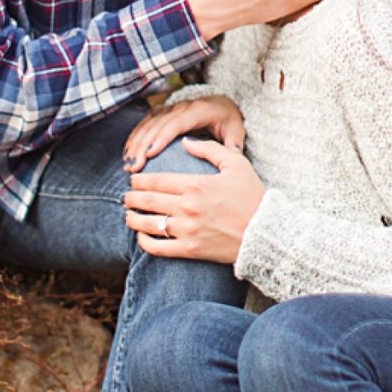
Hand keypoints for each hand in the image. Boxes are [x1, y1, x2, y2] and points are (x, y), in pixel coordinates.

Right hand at [123, 94, 245, 168]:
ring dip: (135, 144)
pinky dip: (134, 139)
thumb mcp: (236, 129)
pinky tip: (128, 155)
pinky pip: (144, 124)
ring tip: (128, 165)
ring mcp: (168, 108)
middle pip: (156, 125)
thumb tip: (231, 157)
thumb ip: (233, 144)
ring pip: (147, 124)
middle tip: (134, 167)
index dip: (161, 137)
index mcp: (198, 109)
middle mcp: (180, 106)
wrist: (221, 103)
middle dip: (142, 145)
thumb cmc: (228, 119)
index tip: (150, 153)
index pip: (176, 123)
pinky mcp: (161, 113)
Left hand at [124, 138, 265, 261]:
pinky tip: (141, 237)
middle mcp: (187, 206)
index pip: (156, 180)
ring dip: (132, 219)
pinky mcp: (190, 250)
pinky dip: (144, 242)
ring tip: (128, 216)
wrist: (266, 233)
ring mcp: (187, 230)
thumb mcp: (235, 164)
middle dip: (131, 198)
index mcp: (196, 184)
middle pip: (147, 201)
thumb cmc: (252, 196)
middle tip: (126, 197)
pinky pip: (158, 248)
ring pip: (148, 224)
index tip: (133, 180)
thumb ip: (209, 149)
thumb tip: (185, 142)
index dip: (139, 180)